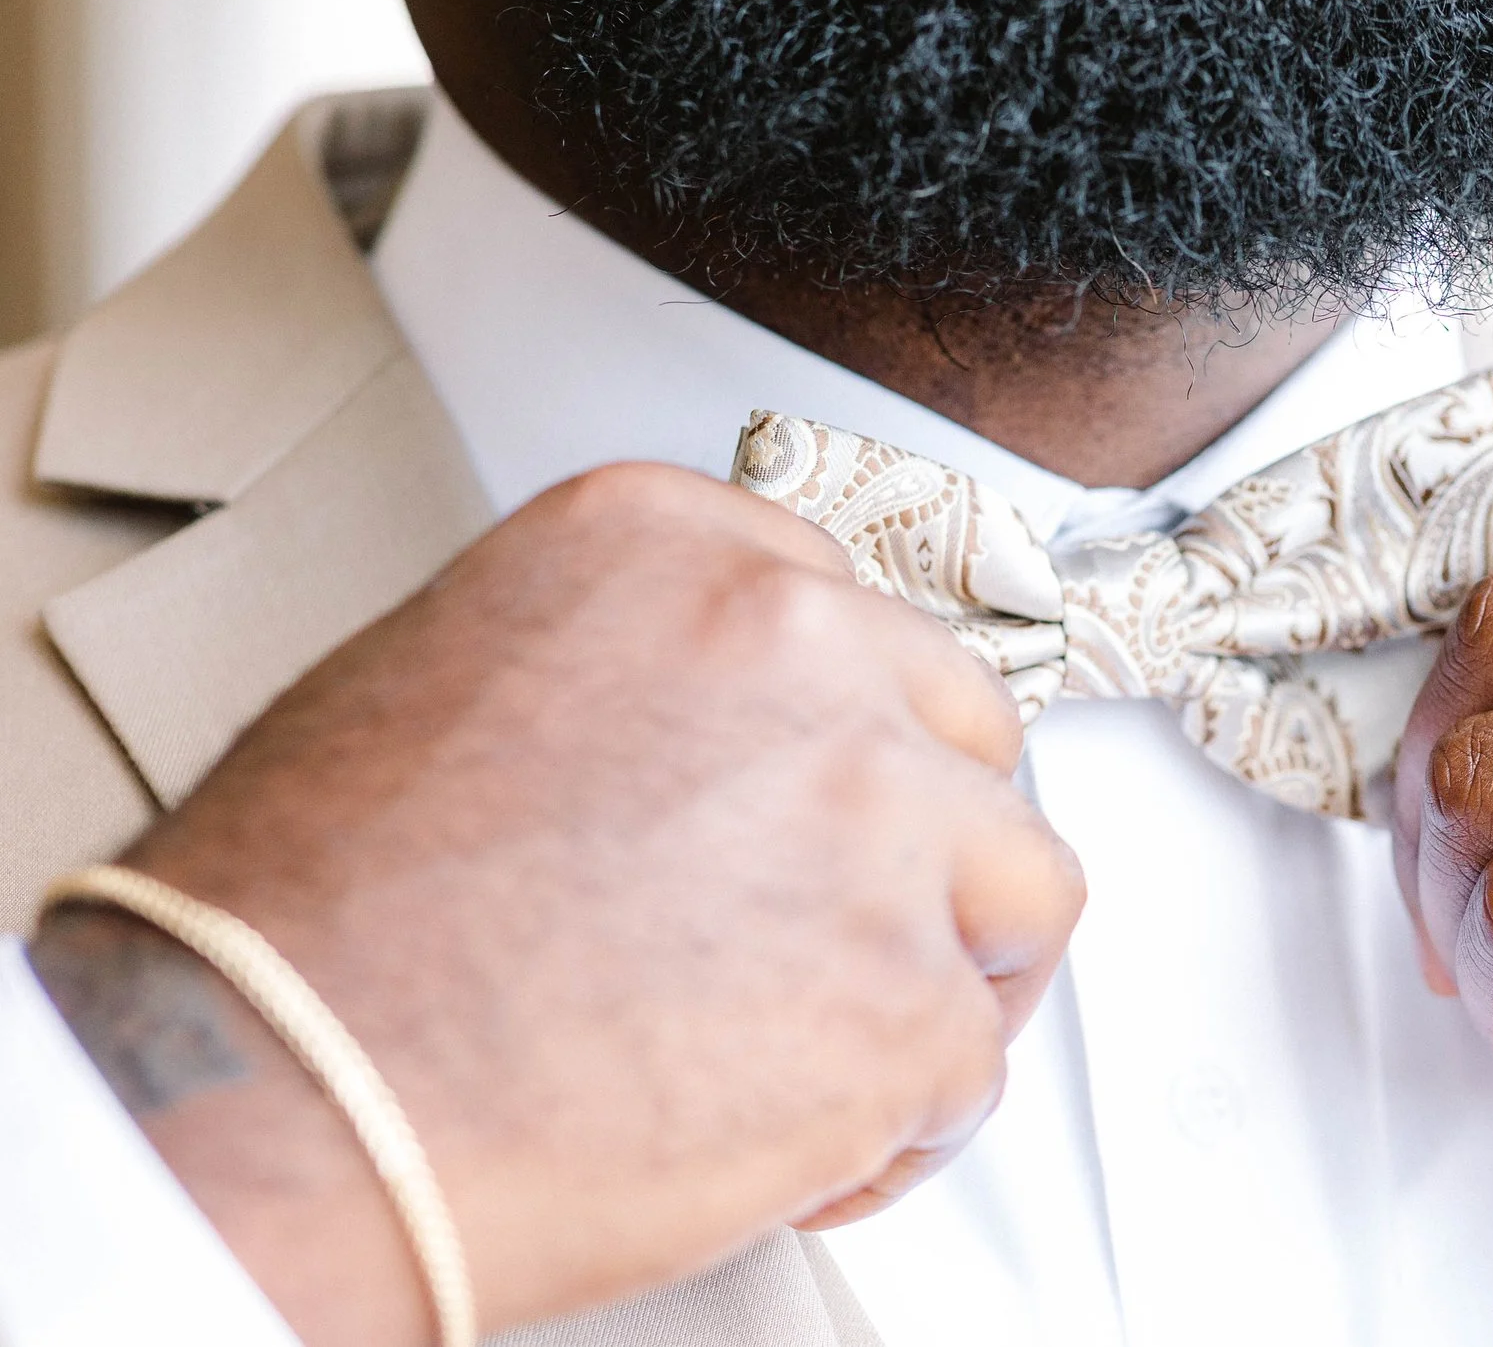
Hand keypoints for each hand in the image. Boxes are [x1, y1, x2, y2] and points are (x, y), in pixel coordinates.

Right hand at [31, 463, 1082, 1345]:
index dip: (855, 735)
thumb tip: (716, 740)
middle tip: (851, 934)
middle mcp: (793, 651)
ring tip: (855, 1048)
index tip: (834, 799)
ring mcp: (871, 819)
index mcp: (672, 549)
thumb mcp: (447, 678)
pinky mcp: (904, 1000)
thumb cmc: (307, 924)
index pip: (858, 616)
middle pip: (963, 737)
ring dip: (956, 974)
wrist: (261, 1097)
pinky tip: (799, 1154)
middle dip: (927, 845)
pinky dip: (902, 1128)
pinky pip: (970, 1064)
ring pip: (1021, 885)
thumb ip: (628, 669)